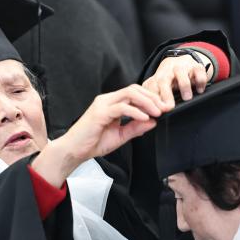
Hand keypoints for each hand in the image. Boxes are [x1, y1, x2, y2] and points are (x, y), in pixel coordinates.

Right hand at [33, 84, 169, 186]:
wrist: (75, 151)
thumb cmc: (93, 143)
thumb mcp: (120, 136)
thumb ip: (135, 128)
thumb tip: (153, 121)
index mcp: (112, 103)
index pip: (135, 93)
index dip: (151, 98)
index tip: (163, 109)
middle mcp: (107, 100)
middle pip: (134, 89)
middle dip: (152, 97)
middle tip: (165, 108)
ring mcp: (103, 104)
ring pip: (130, 94)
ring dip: (147, 102)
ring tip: (158, 112)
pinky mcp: (100, 112)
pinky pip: (122, 107)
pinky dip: (136, 111)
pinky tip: (145, 117)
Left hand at [143, 53, 211, 105]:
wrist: (182, 61)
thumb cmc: (169, 79)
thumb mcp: (159, 87)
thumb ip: (153, 98)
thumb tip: (148, 114)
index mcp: (157, 78)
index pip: (152, 88)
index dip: (154, 99)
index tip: (157, 111)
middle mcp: (168, 71)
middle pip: (164, 81)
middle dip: (166, 94)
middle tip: (169, 107)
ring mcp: (182, 67)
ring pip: (182, 74)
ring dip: (184, 87)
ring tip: (187, 98)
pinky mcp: (196, 66)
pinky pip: (199, 73)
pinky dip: (200, 82)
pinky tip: (199, 90)